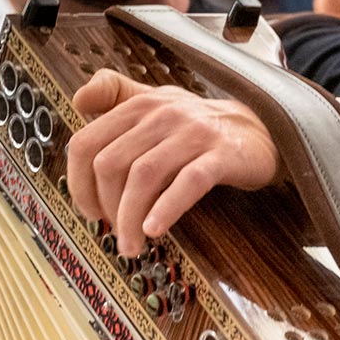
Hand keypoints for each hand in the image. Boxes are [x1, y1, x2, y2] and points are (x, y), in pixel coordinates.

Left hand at [66, 70, 280, 257]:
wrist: (260, 131)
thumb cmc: (201, 126)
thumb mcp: (157, 101)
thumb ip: (115, 94)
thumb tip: (78, 98)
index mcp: (139, 105)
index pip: (87, 143)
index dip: (78, 183)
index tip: (89, 211)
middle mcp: (162, 115)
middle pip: (111, 164)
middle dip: (106, 207)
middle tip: (114, 232)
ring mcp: (193, 134)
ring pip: (144, 176)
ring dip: (129, 218)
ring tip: (132, 245)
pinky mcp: (222, 156)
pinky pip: (187, 183)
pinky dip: (166, 209)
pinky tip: (155, 230)